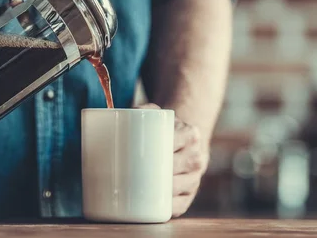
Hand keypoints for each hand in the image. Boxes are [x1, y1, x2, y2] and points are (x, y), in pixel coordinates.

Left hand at [137, 103, 209, 217]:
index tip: (142, 152)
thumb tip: (120, 115)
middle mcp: (197, 157)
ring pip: (178, 188)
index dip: (159, 150)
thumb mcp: (153, 113)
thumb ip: (140, 109)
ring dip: (160, 191)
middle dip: (156, 172)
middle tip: (131, 172)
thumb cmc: (160, 128)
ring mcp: (195, 178)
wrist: (179, 142)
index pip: (175, 143)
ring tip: (139, 188)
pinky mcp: (189, 196)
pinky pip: (180, 205)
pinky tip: (154, 207)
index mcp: (190, 134)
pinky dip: (167, 208)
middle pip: (176, 168)